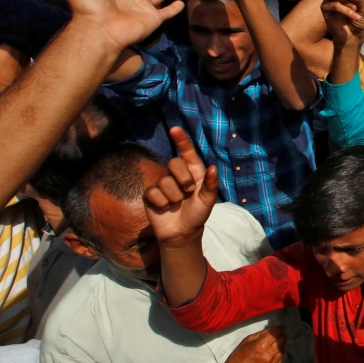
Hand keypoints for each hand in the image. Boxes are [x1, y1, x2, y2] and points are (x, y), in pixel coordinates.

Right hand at [142, 127, 219, 245]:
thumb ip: (211, 184)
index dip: (181, 141)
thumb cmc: (197, 214)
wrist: (182, 233)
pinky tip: (165, 208)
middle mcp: (176, 175)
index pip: (186, 153)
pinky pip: (154, 193)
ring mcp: (162, 184)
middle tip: (188, 192)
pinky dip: (162, 203)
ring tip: (177, 204)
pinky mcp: (150, 195)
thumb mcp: (208, 200)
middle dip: (183, 179)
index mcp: (193, 172)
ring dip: (174, 196)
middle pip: (174, 163)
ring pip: (165, 182)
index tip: (174, 129)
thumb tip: (213, 168)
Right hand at [215, 327, 285, 362]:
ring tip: (271, 347)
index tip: (276, 329)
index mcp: (261, 345)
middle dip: (279, 336)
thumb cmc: (238, 357)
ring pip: (283, 349)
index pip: (277, 332)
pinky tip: (270, 354)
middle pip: (283, 340)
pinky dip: (277, 354)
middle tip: (273, 337)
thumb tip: (272, 330)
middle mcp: (269, 355)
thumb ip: (261, 334)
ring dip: (278, 346)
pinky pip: (281, 358)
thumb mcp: (247, 340)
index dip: (277, 329)